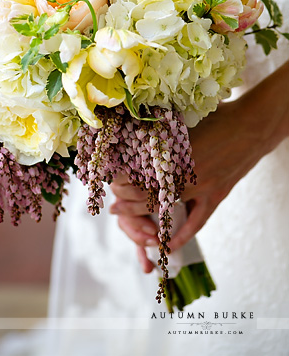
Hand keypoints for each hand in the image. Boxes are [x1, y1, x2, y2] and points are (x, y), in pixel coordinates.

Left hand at [110, 61, 288, 270]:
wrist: (252, 125)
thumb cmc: (218, 116)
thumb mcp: (185, 119)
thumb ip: (163, 131)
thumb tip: (136, 131)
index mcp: (175, 151)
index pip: (140, 171)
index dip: (122, 179)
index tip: (109, 181)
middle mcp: (185, 171)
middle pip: (148, 191)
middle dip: (126, 200)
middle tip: (113, 207)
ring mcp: (203, 186)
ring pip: (166, 206)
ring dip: (143, 215)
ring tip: (127, 220)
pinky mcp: (217, 195)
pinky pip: (197, 221)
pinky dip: (182, 235)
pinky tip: (167, 245)